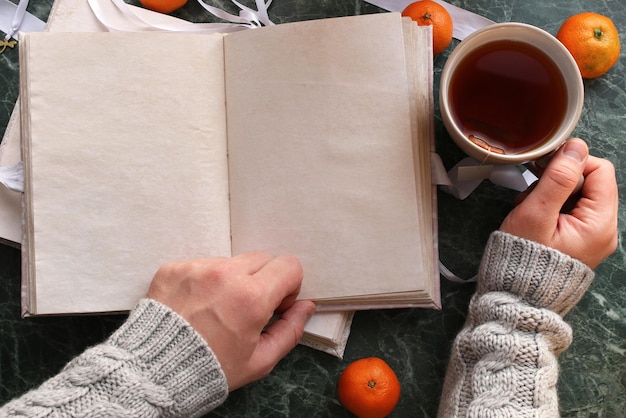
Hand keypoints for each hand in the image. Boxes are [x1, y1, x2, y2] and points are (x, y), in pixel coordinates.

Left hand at [146, 252, 315, 389]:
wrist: (153, 373)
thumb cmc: (208, 370)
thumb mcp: (259, 360)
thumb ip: (290, 330)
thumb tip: (305, 307)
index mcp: (251, 298)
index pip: (289, 265)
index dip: (288, 286)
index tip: (274, 304)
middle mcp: (225, 275)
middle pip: (263, 259)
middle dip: (263, 280)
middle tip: (247, 308)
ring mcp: (197, 269)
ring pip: (232, 261)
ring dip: (232, 280)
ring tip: (215, 310)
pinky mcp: (175, 268)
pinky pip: (203, 264)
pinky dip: (205, 281)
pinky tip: (196, 306)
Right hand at [500, 138, 617, 267]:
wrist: (516, 297)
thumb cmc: (522, 259)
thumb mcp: (536, 214)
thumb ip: (557, 179)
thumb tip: (575, 147)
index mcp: (600, 224)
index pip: (600, 170)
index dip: (571, 162)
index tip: (543, 167)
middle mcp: (604, 231)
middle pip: (591, 182)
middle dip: (559, 181)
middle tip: (531, 193)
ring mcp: (593, 237)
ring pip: (579, 196)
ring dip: (552, 194)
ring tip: (528, 208)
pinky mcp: (579, 241)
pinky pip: (572, 211)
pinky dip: (552, 207)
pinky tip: (533, 217)